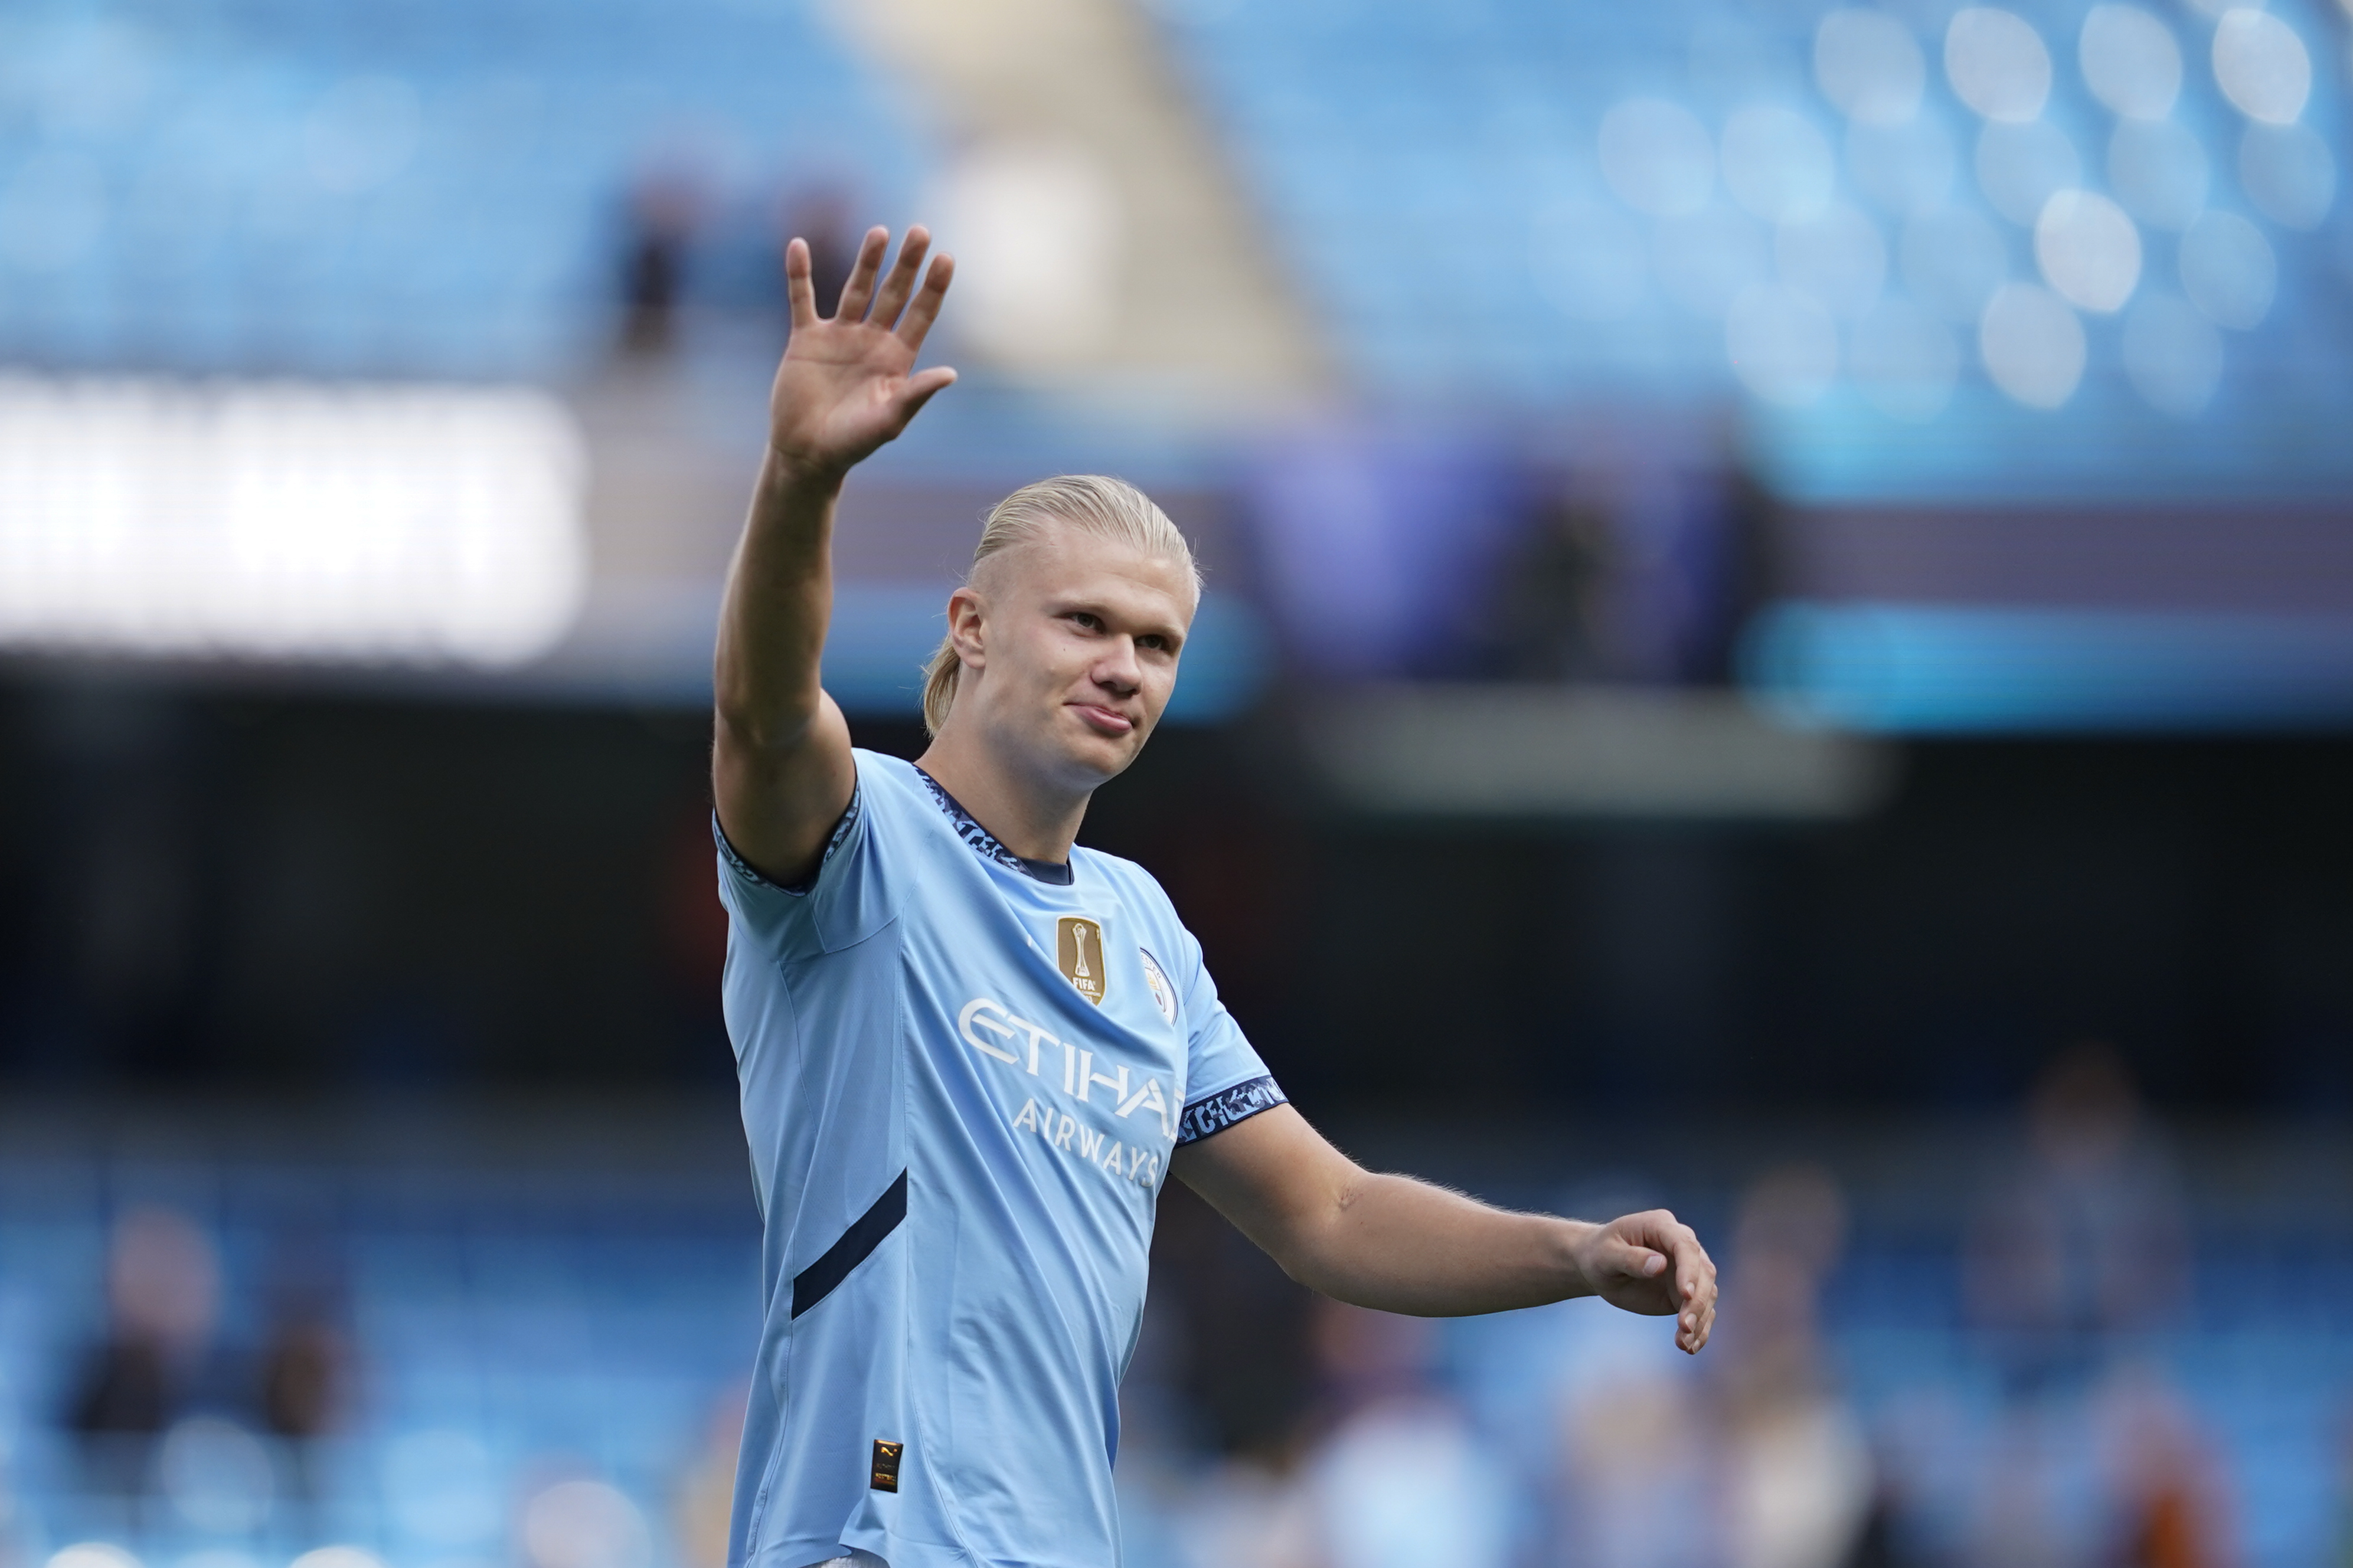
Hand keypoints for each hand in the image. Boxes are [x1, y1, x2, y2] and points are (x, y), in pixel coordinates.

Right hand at [769, 225, 955, 483]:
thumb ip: (916, 394)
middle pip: (894, 294)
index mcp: (897, 358)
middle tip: (921, 231)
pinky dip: (799, 274)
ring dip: (867, 261)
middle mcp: (872, 341)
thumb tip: (950, 373)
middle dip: (907, 264)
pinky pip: (801, 299)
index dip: (933, 288)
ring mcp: (839, 336)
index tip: (946, 258)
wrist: (808, 453)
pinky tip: (798, 245)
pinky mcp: (806, 339)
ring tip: (880, 232)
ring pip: (856, 289)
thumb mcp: (889, 420)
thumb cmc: (853, 443)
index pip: (920, 314)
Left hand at [1571, 1209, 1717, 1353]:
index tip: (1686, 1295)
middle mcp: (1680, 1245)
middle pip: (1703, 1271)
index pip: (1685, 1245)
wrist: (1598, 1267)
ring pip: (1708, 1292)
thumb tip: (1659, 1265)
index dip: (1689, 1270)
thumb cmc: (1599, 1255)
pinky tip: (1689, 1346)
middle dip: (1698, 1301)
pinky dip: (1699, 1329)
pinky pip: (1701, 1310)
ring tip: (1684, 1343)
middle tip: (1683, 1327)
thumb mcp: (1606, 1255)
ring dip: (1700, 1319)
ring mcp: (1686, 1269)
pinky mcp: (1685, 1292)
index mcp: (1661, 1225)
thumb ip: (1630, 1258)